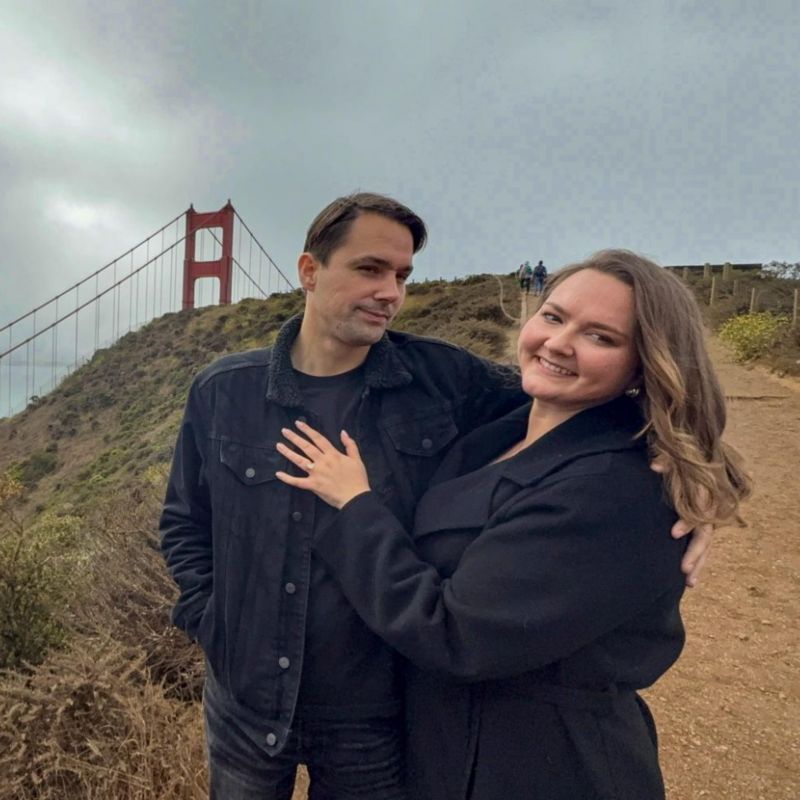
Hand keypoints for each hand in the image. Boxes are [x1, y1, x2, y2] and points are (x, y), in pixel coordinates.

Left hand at [275, 421, 369, 508]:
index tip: (299, 423)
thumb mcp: (357, 459)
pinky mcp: (313, 485)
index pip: (318, 438)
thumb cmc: (357, 479)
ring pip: (299, 461)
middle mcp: (322, 462)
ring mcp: (316, 473)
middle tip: (284, 431)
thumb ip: (350, 445)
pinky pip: (297, 481)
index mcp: (333, 454)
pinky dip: (287, 478)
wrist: (356, 497)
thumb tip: (343, 432)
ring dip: (288, 453)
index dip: (308, 430)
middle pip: (306, 446)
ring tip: (278, 445)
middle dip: (294, 437)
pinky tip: (278, 473)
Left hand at [651, 458, 712, 587]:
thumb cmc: (683, 462)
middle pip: (705, 535)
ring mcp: (708, 520)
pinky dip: (698, 561)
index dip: (686, 523)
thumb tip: (654, 466)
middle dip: (695, 553)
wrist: (698, 462)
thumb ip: (666, 461)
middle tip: (683, 568)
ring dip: (699, 563)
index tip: (673, 533)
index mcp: (703, 494)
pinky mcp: (703, 527)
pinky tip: (690, 578)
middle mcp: (709, 510)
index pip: (697, 511)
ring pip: (707, 545)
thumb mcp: (674, 458)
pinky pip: (704, 546)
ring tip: (690, 583)